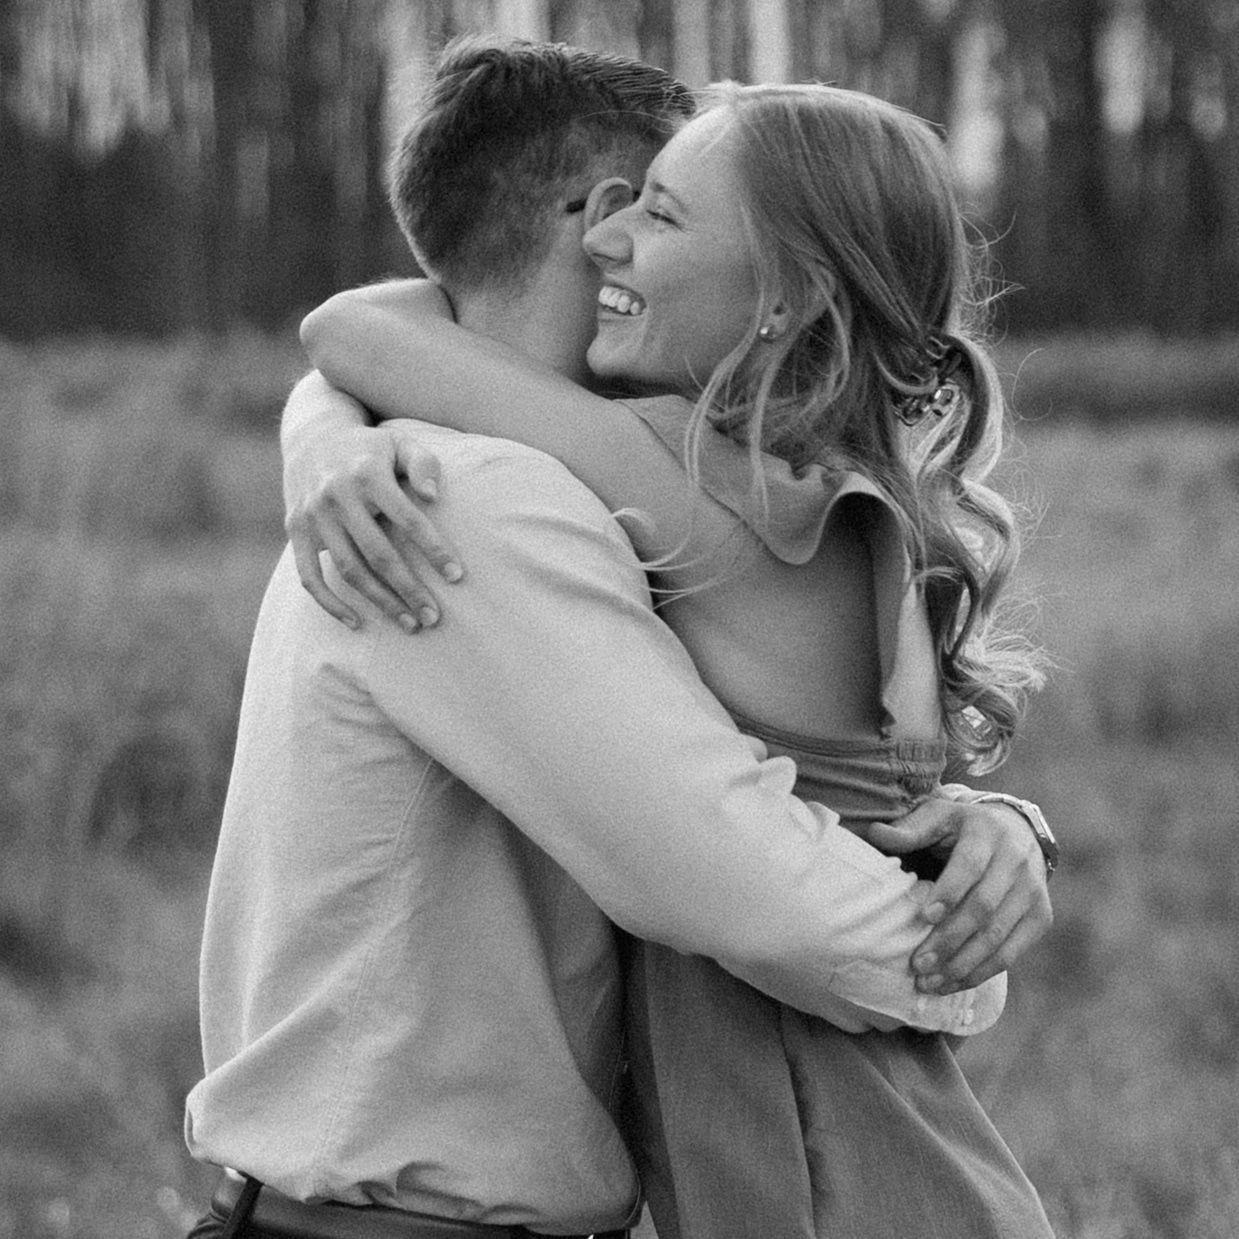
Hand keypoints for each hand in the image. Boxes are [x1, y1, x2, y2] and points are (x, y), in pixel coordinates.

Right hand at [284, 421, 463, 630]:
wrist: (312, 436)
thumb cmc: (370, 448)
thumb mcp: (400, 443)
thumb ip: (423, 464)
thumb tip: (434, 496)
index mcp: (368, 474)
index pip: (408, 519)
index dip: (434, 550)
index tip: (457, 577)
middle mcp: (337, 496)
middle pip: (378, 554)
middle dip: (409, 589)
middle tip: (434, 617)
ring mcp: (313, 515)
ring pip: (349, 570)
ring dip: (379, 602)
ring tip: (409, 624)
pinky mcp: (295, 530)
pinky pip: (308, 575)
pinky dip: (330, 602)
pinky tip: (356, 623)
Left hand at [865, 797, 1052, 994]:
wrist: (1017, 831)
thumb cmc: (962, 827)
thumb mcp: (937, 816)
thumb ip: (909, 829)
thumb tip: (875, 834)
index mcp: (987, 832)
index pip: (970, 865)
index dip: (949, 892)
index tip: (925, 917)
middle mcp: (1016, 861)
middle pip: (984, 907)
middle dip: (949, 939)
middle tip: (918, 964)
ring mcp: (1033, 891)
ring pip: (998, 935)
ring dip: (962, 964)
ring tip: (929, 982)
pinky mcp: (1041, 917)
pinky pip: (1013, 952)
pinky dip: (982, 972)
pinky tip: (953, 983)